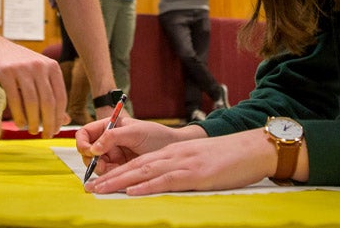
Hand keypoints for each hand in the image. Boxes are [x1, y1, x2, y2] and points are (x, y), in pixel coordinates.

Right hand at [0, 40, 67, 137]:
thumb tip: (66, 121)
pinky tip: (20, 124)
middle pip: (48, 101)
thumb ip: (53, 96)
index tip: (56, 130)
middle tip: (46, 136)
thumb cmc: (23, 68)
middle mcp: (40, 66)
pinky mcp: (6, 72)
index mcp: (53, 67)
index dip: (59, 117)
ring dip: (33, 121)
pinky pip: (14, 99)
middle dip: (49, 122)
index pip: (61, 97)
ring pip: (32, 102)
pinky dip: (18, 115)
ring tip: (33, 131)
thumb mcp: (41, 77)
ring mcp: (23, 68)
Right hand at [76, 117, 192, 174]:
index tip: (89, 151)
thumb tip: (94, 148)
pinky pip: (108, 174)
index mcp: (109, 127)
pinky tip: (118, 176)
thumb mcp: (135, 132)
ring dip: (101, 169)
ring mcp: (114, 156)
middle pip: (88, 152)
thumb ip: (113, 137)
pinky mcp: (120, 169)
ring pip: (96, 165)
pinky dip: (110, 177)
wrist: (173, 150)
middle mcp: (108, 141)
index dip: (83, 142)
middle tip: (102, 164)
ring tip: (114, 169)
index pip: (86, 133)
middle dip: (92, 159)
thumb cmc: (156, 135)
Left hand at [83, 128, 276, 195]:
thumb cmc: (229, 158)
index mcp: (174, 153)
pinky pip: (166, 180)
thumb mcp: (200, 160)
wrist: (252, 148)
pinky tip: (132, 191)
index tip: (98, 180)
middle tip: (88, 188)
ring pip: (144, 172)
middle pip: (135, 166)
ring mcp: (183, 164)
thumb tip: (166, 181)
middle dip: (110, 177)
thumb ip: (182, 168)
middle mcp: (174, 155)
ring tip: (100, 190)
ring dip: (119, 182)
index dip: (117, 171)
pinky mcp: (195, 174)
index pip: (139, 162)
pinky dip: (147, 186)